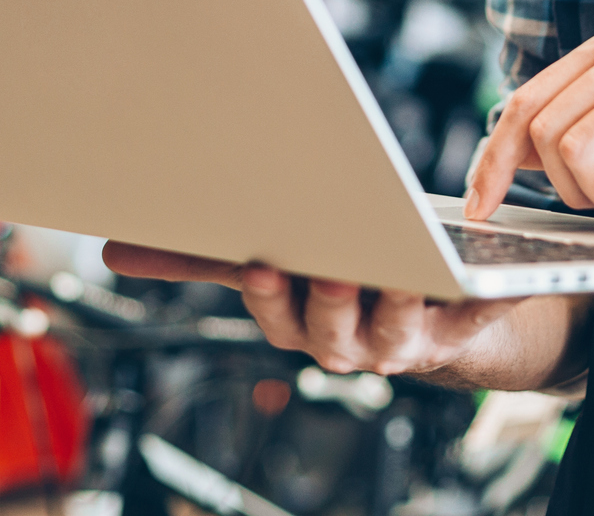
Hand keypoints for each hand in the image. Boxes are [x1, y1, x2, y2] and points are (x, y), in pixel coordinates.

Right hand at [102, 242, 521, 376]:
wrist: (434, 317)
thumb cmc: (340, 273)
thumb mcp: (273, 260)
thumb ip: (199, 257)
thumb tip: (109, 251)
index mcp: (295, 321)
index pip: (274, 311)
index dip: (269, 293)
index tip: (263, 263)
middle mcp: (343, 342)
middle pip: (331, 329)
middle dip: (330, 302)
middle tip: (335, 268)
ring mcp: (400, 342)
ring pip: (394, 331)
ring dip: (397, 305)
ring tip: (403, 272)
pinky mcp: (455, 333)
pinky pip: (468, 321)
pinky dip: (480, 301)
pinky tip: (484, 277)